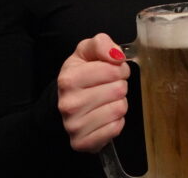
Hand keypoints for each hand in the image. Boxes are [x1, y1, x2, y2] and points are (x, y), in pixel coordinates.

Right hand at [57, 33, 130, 152]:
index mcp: (68, 79)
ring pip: (119, 109)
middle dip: (120, 85)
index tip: (113, 70)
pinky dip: (116, 122)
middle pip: (118, 90)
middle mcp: (68, 103)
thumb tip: (116, 56)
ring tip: (107, 101)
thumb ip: (102, 44)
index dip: (119, 68)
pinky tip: (105, 116)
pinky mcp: (82, 142)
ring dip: (119, 103)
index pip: (113, 70)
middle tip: (110, 86)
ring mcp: (74, 125)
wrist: (67, 102)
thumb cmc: (81, 74)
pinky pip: (116, 128)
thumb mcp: (87, 51)